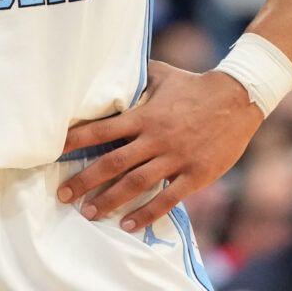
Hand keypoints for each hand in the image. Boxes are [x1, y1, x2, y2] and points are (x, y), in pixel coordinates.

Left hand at [58, 61, 261, 231]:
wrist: (237, 99)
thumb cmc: (195, 85)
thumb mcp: (162, 75)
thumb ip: (136, 77)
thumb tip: (110, 66)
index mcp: (144, 115)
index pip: (102, 130)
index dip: (76, 141)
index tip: (54, 152)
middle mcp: (155, 138)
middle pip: (113, 163)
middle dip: (85, 180)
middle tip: (63, 195)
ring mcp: (175, 158)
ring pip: (136, 184)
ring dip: (110, 200)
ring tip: (89, 213)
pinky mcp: (195, 174)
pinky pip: (168, 198)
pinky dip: (147, 214)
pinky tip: (129, 225)